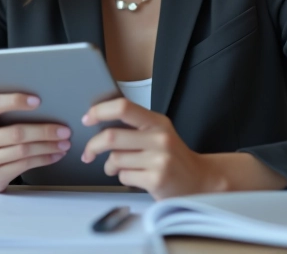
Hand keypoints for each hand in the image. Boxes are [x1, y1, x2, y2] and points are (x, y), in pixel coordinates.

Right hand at [0, 93, 71, 191]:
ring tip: (64, 144)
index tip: (38, 101)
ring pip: (23, 151)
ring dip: (48, 147)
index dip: (15, 101)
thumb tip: (47, 108)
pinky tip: (55, 155)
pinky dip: (44, 159)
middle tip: (65, 130)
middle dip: (44, 131)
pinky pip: (24, 166)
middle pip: (16, 133)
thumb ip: (8, 115)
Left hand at [80, 98, 216, 199]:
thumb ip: (134, 128)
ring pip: (115, 159)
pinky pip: (124, 176)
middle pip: (111, 137)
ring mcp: (159, 159)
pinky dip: (123, 178)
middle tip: (88, 153)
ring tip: (119, 168)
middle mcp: (159, 137)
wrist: (200, 180)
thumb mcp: (158, 134)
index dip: (100, 111)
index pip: (123, 107)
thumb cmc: (172, 157)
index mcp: (157, 121)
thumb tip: (98, 125)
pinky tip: (135, 178)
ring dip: (111, 166)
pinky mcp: (156, 180)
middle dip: (93, 146)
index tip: (87, 118)